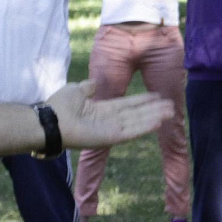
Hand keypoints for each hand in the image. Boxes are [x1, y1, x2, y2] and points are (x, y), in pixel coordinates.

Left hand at [45, 80, 172, 148]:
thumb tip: (94, 83)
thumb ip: (87, 88)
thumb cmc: (59, 106)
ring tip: (170, 112)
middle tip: (171, 105)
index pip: (125, 104)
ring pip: (138, 122)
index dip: (141, 100)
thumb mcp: (76, 91)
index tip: (156, 95)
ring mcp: (110, 130)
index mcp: (100, 109)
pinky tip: (158, 121)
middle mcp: (108, 120)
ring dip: (154, 117)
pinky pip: (132, 131)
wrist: (51, 122)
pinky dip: (145, 127)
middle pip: (136, 114)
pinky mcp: (111, 138)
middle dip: (153, 109)